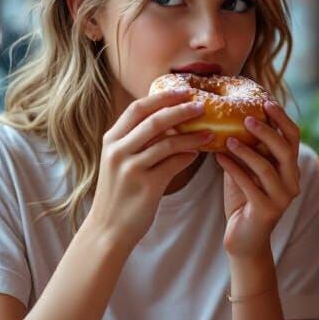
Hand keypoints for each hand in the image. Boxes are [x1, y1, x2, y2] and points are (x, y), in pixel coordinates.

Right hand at [85, 88, 212, 250]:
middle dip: (181, 110)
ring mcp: (131, 168)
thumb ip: (137, 140)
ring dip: (192, 136)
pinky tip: (198, 154)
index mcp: (111, 140)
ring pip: (168, 143)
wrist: (108, 229)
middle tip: (202, 106)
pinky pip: (174, 164)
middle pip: (154, 121)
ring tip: (210, 132)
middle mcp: (118, 151)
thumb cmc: (119, 193)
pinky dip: (188, 157)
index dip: (162, 97)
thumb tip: (171, 121)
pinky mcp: (146, 186)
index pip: (137, 108)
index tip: (183, 90)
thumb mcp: (119, 161)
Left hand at [217, 101, 300, 258]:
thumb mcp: (246, 169)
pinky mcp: (267, 211)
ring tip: (227, 138)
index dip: (282, 118)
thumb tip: (231, 115)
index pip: (293, 137)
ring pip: (267, 168)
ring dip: (247, 150)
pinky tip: (218, 158)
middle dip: (267, 131)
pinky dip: (233, 169)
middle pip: (286, 150)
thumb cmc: (243, 199)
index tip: (266, 101)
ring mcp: (282, 198)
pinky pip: (250, 186)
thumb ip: (247, 147)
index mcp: (290, 168)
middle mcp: (292, 182)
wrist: (243, 240)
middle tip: (246, 118)